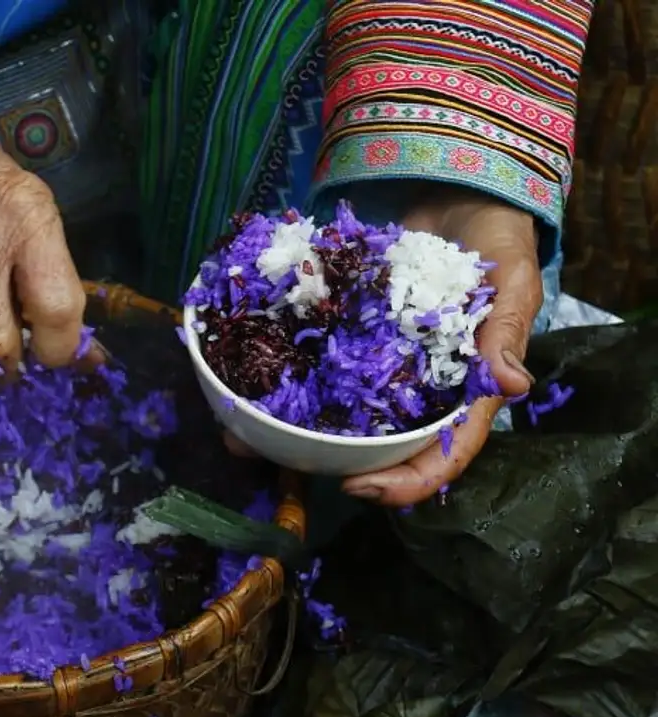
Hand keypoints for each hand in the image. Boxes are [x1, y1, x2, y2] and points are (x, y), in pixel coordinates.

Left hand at [224, 188, 541, 506]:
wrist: (461, 196)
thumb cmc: (500, 246)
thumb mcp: (512, 287)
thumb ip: (504, 335)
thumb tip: (512, 385)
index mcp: (462, 394)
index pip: (439, 455)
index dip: (403, 482)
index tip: (357, 487)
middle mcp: (415, 389)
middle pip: (376, 444)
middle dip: (326, 462)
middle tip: (274, 462)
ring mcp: (378, 362)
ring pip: (334, 408)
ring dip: (288, 422)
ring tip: (237, 430)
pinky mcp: (350, 333)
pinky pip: (316, 358)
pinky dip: (283, 368)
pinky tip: (240, 374)